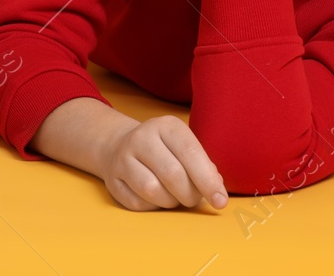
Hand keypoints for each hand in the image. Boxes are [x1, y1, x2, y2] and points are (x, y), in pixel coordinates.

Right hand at [98, 115, 228, 211]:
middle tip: (194, 198)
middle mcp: (141, 138)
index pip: (190, 153)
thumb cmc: (164, 150)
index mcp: (165, 126)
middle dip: (190, 194)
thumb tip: (216, 188)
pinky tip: (156, 198)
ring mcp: (123, 158)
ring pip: (153, 190)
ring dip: (171, 201)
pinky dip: (153, 207)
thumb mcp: (184, 146)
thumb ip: (204, 166)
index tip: (221, 200)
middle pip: (172, 174)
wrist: (119, 145)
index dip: (208, 180)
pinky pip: (138, 203)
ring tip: (175, 196)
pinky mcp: (112, 180)